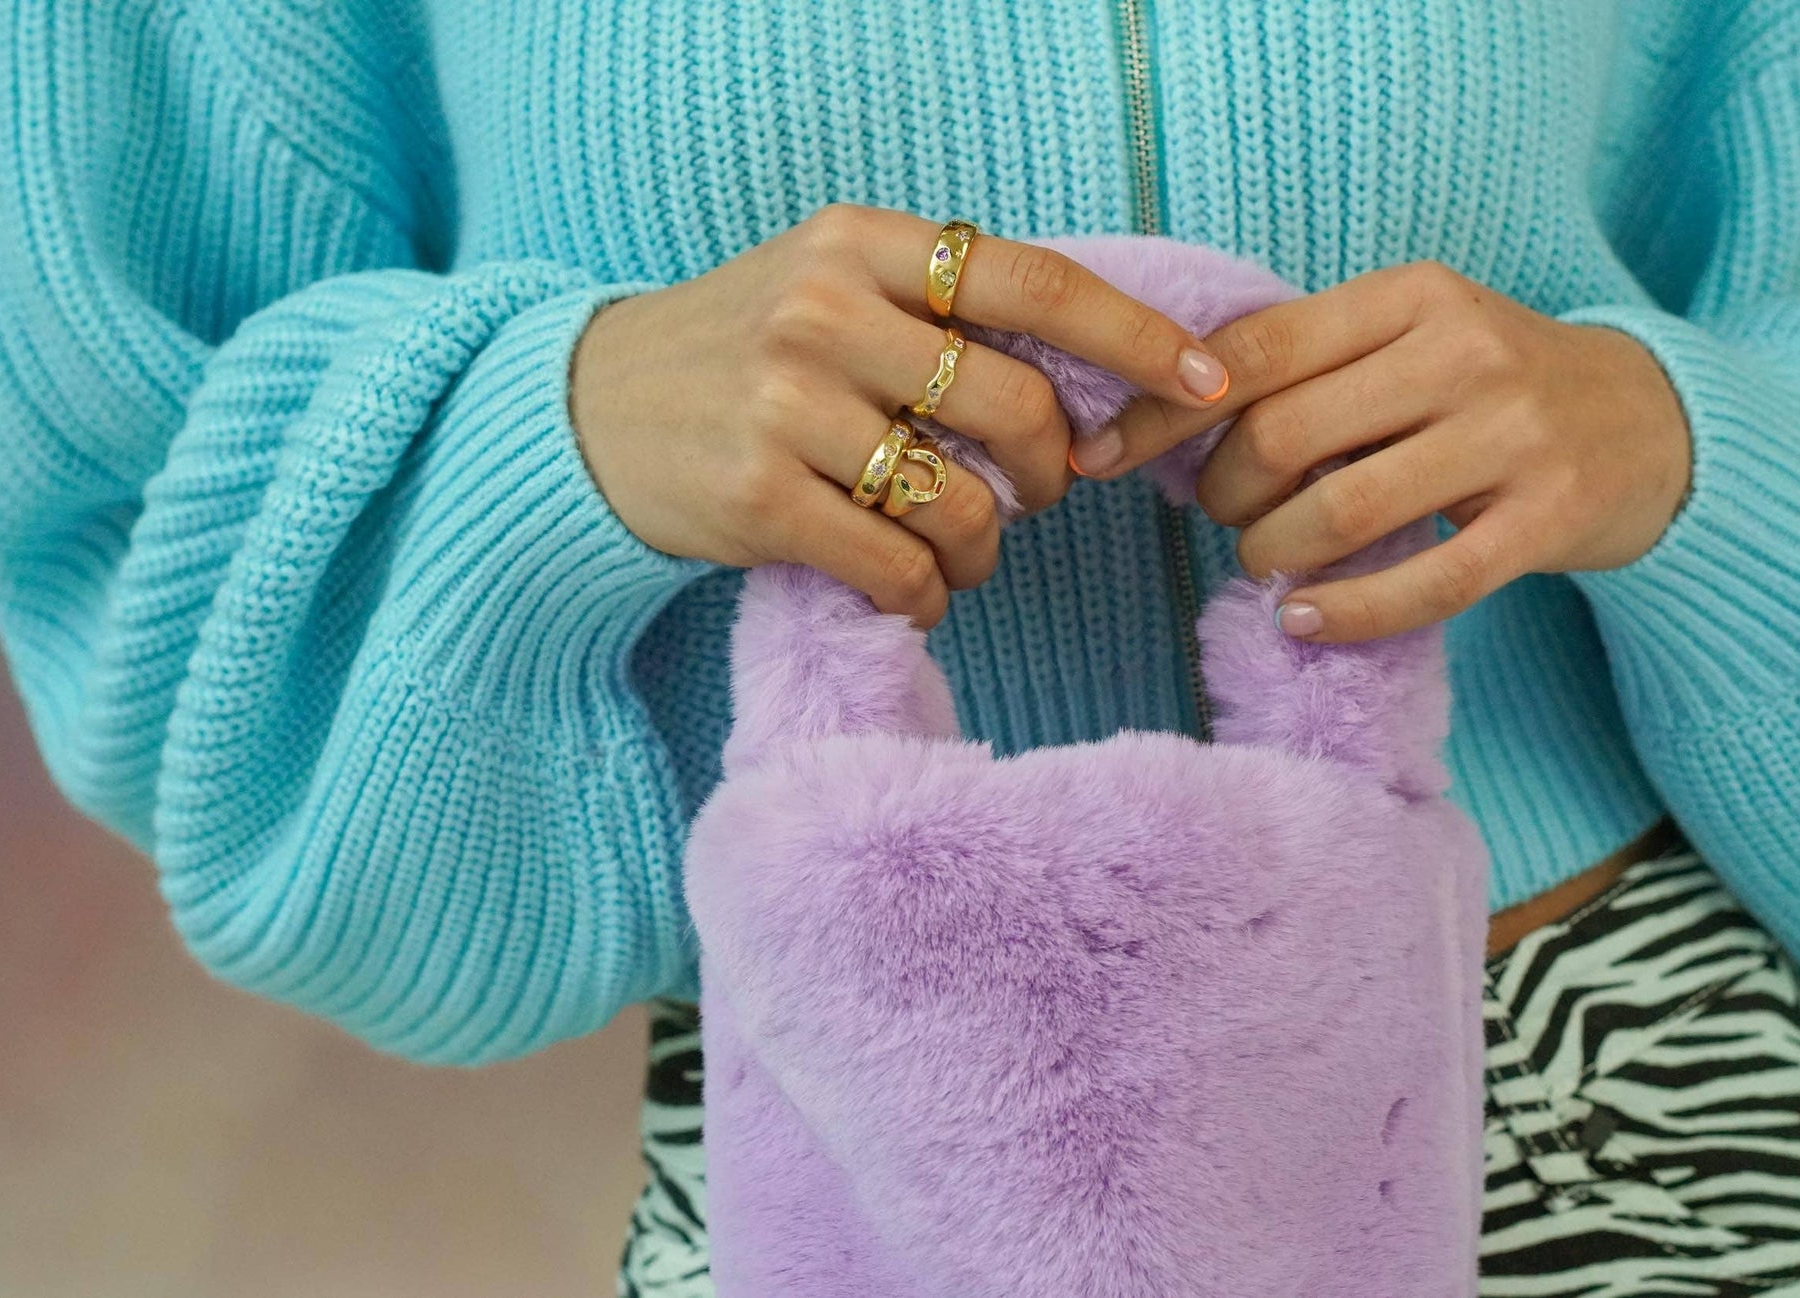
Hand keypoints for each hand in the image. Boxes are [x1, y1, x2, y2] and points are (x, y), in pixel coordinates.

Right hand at [568, 203, 1230, 627]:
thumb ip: (939, 315)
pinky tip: (909, 592)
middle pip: (1015, 406)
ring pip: (963, 502)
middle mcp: (822, 311)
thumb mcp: (829, 291)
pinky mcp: (758, 498)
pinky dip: (926, 596)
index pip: (1030, 281)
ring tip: (955, 555)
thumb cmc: (742, 356)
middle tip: (1031, 493)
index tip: (1209, 381)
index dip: (1135, 337)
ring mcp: (785, 406)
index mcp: (859, 245)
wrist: (590, 413)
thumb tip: (1095, 386)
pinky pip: (900, 568)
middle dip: (1050, 470)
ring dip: (984, 551)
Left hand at [1074, 260, 1692, 641]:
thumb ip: (1307, 366)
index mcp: (1409, 295)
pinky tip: (1304, 621)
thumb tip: (1160, 422)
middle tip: (1225, 513)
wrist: (1652, 422)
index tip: (1097, 456)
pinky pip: (1423, 584)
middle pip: (1281, 437)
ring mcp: (1512, 436)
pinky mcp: (1548, 519)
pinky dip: (1344, 613)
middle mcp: (1462, 352)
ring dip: (1271, 554)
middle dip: (1222, 493)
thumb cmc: (1489, 386)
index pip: (1251, 353)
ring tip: (1268, 560)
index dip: (1158, 413)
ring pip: (1338, 513)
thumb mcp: (1408, 338)